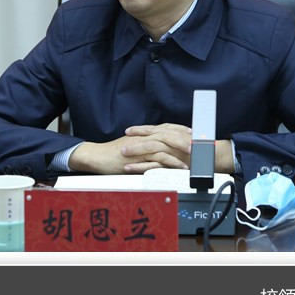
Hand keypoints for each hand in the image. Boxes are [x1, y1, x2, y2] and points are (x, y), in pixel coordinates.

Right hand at [68, 123, 191, 174]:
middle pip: (168, 133)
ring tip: (194, 155)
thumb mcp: (129, 146)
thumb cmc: (110, 154)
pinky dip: (171, 162)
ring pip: (165, 144)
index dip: (179, 129)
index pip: (164, 127)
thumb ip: (142, 146)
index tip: (191, 132)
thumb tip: (153, 148)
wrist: (96, 156)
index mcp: (142, 134)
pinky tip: (180, 167)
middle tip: (198, 142)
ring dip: (181, 149)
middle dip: (185, 137)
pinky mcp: (139, 158)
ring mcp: (141, 147)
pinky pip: (158, 159)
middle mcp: (143, 138)